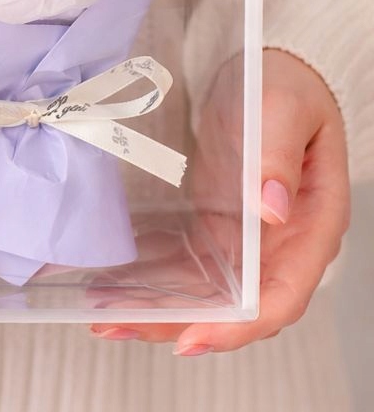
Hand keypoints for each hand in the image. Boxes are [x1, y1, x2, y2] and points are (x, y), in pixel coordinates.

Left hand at [91, 49, 350, 354]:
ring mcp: (245, 241)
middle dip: (175, 323)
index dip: (236, 326)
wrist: (271, 72)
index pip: (280, 296)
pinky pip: (183, 264)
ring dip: (154, 305)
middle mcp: (280, 246)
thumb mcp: (284, 109)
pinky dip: (149, 275)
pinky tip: (109, 279)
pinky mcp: (215, 228)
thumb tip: (271, 210)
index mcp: (311, 226)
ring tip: (99, 311)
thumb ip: (278, 156)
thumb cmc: (288, 88)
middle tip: (115, 325)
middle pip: (233, 307)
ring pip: (201, 293)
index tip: (189, 339)